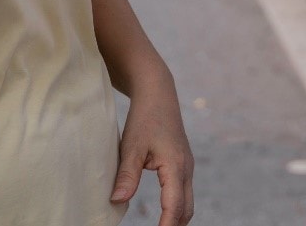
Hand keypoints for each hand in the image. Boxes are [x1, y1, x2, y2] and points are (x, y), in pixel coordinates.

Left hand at [110, 71, 193, 225]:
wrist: (158, 93)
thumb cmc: (144, 117)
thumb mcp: (131, 146)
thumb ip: (127, 175)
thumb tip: (118, 201)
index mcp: (175, 166)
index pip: (174, 206)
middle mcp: (186, 168)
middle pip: (186, 208)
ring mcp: (187, 165)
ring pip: (188, 201)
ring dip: (177, 218)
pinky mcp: (183, 163)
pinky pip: (185, 191)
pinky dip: (177, 206)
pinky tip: (165, 213)